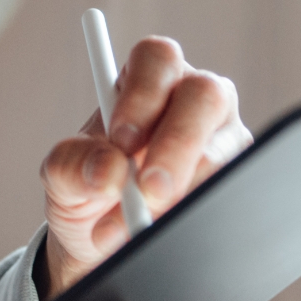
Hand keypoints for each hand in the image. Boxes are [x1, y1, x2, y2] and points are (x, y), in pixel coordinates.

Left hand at [39, 36, 250, 296]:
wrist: (104, 242)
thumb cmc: (87, 189)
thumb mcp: (62, 176)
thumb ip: (74, 165)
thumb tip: (108, 170)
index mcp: (145, 80)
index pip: (156, 58)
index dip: (144, 94)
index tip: (121, 139)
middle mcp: (191, 100)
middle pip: (205, 94)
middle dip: (176, 144)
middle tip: (146, 190)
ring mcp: (223, 139)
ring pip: (223, 149)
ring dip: (182, 192)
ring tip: (136, 228)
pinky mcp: (238, 179)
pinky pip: (234, 190)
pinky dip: (199, 215)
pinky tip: (169, 232)